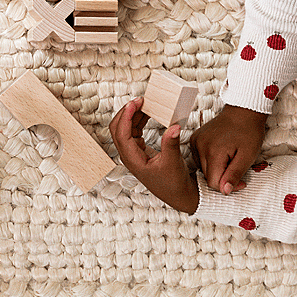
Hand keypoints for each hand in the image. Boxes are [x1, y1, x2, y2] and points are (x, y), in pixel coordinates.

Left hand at [109, 98, 198, 214]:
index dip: (126, 116)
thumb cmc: (174, 183)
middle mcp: (129, 155)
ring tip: (145, 104)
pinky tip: (148, 114)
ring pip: (125, 129)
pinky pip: (133, 131)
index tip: (134, 103)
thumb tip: (174, 126)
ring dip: (132, 115)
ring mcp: (132, 152)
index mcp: (132, 159)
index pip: (121, 134)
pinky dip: (138, 121)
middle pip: (118, 129)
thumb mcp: (174, 162)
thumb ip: (171, 143)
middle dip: (126, 113)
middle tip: (139, 100)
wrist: (178, 195)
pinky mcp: (139, 150)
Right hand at [190, 105, 266, 194]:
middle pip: (207, 175)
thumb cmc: (248, 132)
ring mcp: (195, 141)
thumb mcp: (247, 156)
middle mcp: (200, 146)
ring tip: (230, 159)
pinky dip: (209, 161)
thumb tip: (224, 191)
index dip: (228, 187)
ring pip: (202, 168)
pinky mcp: (195, 138)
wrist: (243, 111)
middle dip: (222, 177)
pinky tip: (221, 154)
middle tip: (238, 169)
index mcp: (213, 152)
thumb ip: (234, 174)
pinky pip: (199, 158)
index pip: (213, 182)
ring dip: (216, 169)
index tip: (242, 181)